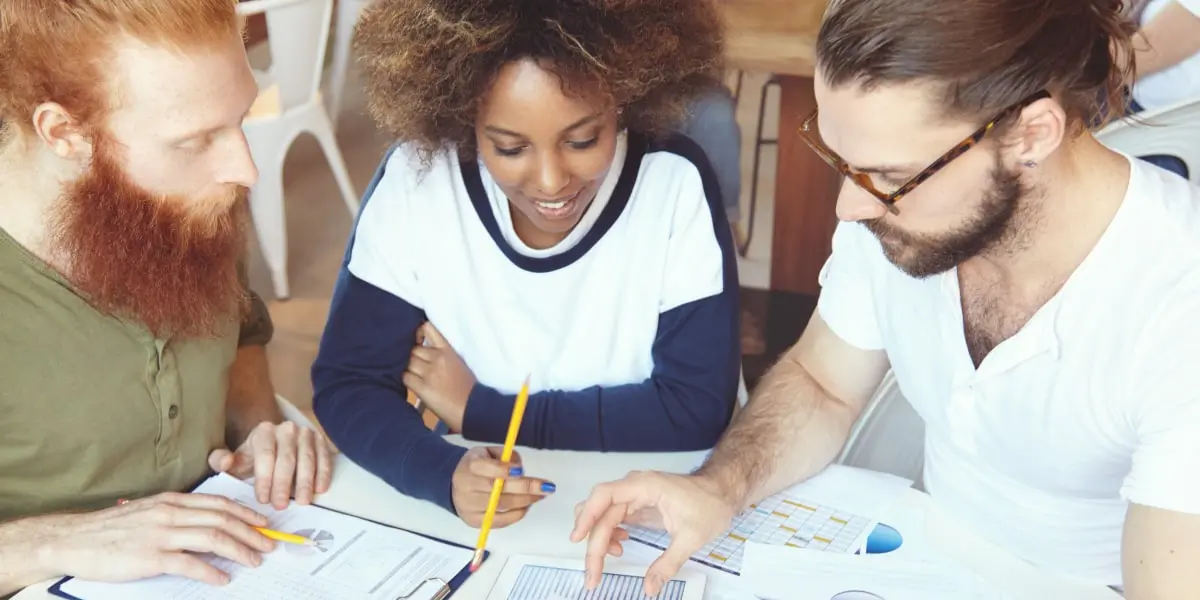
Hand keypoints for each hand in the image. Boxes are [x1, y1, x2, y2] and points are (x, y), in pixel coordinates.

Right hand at [42, 492, 274, 585]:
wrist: (73, 539)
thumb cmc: (110, 530)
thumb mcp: (148, 512)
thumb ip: (175, 515)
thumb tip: (206, 524)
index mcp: (171, 501)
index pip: (218, 503)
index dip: (245, 513)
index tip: (263, 523)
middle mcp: (170, 513)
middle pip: (222, 519)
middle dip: (251, 532)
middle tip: (268, 544)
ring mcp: (160, 534)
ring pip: (212, 538)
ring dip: (239, 550)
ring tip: (254, 560)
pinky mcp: (150, 557)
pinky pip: (189, 563)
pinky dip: (211, 571)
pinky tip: (222, 578)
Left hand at [208, 420, 333, 509]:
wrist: (278, 446)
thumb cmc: (255, 460)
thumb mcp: (237, 461)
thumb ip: (221, 462)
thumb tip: (226, 463)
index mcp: (263, 432)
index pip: (265, 455)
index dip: (264, 479)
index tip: (263, 500)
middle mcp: (286, 428)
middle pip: (287, 458)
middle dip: (283, 484)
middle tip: (281, 506)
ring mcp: (306, 433)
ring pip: (307, 458)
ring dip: (305, 482)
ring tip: (303, 502)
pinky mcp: (321, 440)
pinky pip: (324, 457)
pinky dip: (323, 474)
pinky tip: (320, 490)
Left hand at [404, 322, 475, 430]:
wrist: (472, 407)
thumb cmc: (468, 389)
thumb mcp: (459, 364)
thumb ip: (443, 357)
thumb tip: (425, 355)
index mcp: (448, 351)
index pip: (428, 329)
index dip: (418, 332)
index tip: (417, 340)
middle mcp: (437, 358)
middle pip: (413, 350)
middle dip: (413, 357)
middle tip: (418, 368)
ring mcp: (429, 372)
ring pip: (408, 363)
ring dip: (410, 370)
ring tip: (417, 378)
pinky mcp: (423, 387)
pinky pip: (406, 377)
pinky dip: (408, 381)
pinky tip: (415, 386)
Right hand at [452, 447, 555, 527]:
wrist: (453, 485)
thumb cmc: (476, 466)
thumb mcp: (486, 452)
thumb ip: (504, 456)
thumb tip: (520, 468)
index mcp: (469, 466)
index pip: (485, 468)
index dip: (504, 470)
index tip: (522, 470)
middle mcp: (467, 487)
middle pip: (497, 490)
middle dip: (525, 488)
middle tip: (546, 486)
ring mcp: (469, 507)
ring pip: (500, 506)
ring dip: (525, 501)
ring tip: (541, 495)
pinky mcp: (474, 521)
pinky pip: (499, 521)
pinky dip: (516, 514)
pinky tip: (527, 505)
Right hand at [570, 471, 736, 595]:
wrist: (722, 492)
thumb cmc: (710, 505)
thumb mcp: (692, 538)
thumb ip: (668, 563)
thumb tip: (650, 588)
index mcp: (645, 486)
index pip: (605, 495)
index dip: (587, 515)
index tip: (577, 539)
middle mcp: (634, 487)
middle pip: (600, 512)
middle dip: (593, 542)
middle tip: (593, 574)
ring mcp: (634, 495)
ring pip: (602, 515)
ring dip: (599, 538)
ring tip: (608, 561)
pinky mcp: (636, 504)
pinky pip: (612, 517)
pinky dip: (610, 534)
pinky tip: (620, 546)